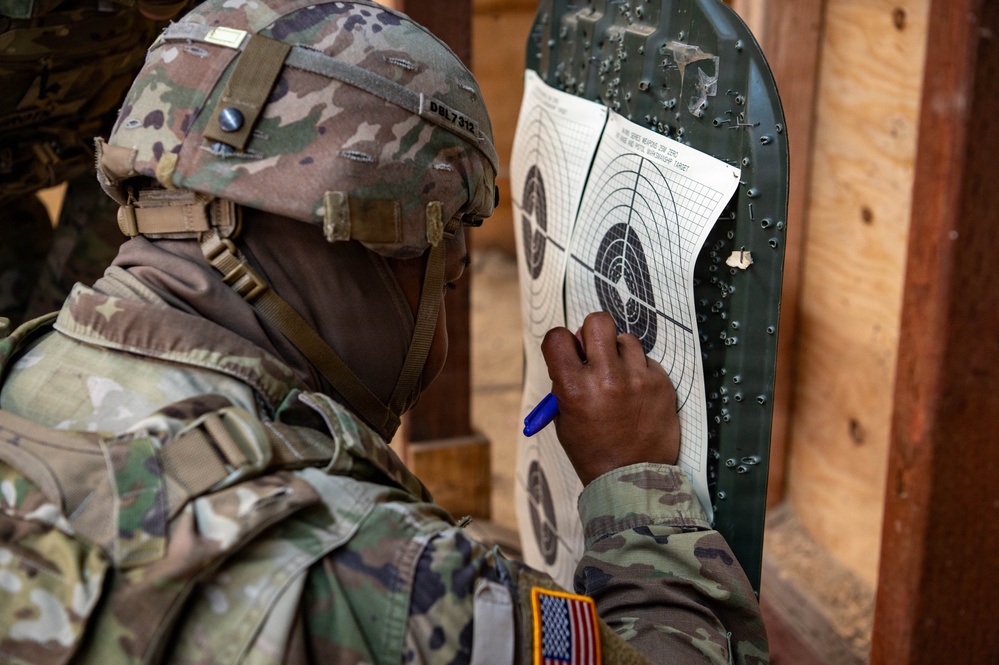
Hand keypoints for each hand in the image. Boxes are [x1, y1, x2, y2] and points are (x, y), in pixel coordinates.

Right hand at [541, 311, 679, 485]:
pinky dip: (640, 372)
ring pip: (626, 339)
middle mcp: (606, 378)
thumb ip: (566, 380)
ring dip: (620, 354)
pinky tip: (637, 394)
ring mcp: (637, 379)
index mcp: (574, 388)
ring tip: (620, 379)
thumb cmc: (592, 450)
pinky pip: (647, 361)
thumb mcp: (565, 417)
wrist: (631, 479)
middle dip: (594, 333)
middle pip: (598, 322)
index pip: (558, 337)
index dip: (562, 342)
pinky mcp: (662, 384)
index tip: (569, 351)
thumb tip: (579, 345)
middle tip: (596, 352)